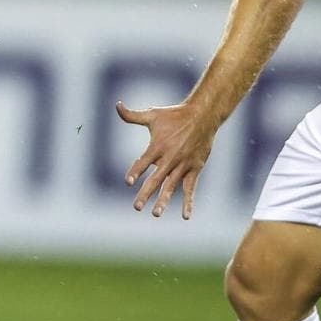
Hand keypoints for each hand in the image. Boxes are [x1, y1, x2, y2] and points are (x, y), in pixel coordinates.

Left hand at [115, 99, 216, 219]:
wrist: (202, 116)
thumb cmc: (174, 115)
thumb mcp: (152, 114)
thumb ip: (132, 115)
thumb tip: (117, 104)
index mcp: (158, 146)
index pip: (143, 161)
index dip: (136, 171)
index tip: (128, 182)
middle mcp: (170, 158)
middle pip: (155, 179)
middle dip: (145, 194)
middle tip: (136, 207)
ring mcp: (183, 165)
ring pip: (171, 186)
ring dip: (163, 201)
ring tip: (155, 214)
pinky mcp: (194, 169)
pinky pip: (190, 188)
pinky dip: (188, 202)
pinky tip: (186, 216)